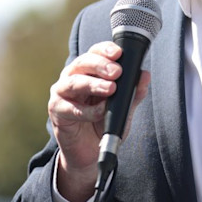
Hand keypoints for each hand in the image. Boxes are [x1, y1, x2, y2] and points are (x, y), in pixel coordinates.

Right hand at [48, 41, 150, 201]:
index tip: (119, 53)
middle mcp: (72, 77)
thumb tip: (145, 75)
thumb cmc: (104, 123)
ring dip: (93, 84)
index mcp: (88, 71)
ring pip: (74, 83)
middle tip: (117, 72)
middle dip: (100, 65)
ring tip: (111, 89)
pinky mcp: (57, 111)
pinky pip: (70, 108)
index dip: (105, 50)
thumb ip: (133, 92)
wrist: (89, 151)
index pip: (95, 53)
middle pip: (83, 63)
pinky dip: (87, 110)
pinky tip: (100, 112)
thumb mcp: (123, 108)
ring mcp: (61, 93)